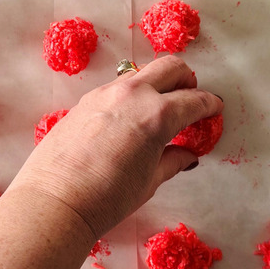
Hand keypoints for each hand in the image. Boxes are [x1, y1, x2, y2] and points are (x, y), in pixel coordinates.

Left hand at [8, 55, 223, 239]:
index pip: (194, 100)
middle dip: (187, 80)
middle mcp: (133, 95)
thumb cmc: (105, 199)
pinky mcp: (85, 100)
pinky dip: (131, 96)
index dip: (209, 105)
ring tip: (158, 112)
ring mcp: (105, 93)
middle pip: (171, 67)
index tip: (214, 110)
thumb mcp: (149, 181)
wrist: (55, 201)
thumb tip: (187, 154)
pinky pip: (117, 88)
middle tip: (190, 99)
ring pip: (141, 73)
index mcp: (157, 115)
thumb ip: (173, 160)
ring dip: (157, 85)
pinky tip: (129, 121)